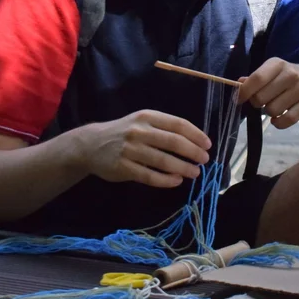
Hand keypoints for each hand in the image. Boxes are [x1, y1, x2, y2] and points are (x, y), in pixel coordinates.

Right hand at [78, 110, 211, 188]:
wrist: (91, 144)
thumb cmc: (124, 132)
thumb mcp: (141, 121)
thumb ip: (163, 128)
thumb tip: (194, 141)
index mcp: (147, 116)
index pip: (178, 124)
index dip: (196, 135)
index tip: (207, 144)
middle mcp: (139, 131)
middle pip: (173, 142)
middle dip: (193, 152)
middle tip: (205, 160)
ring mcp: (131, 150)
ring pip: (163, 161)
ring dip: (183, 167)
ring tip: (195, 172)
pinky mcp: (124, 168)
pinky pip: (150, 176)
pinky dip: (166, 180)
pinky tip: (177, 181)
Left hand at [237, 58, 298, 128]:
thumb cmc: (284, 78)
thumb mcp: (270, 72)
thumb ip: (253, 79)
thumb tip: (237, 84)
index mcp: (277, 64)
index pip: (257, 78)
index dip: (244, 91)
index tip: (238, 99)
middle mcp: (291, 75)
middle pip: (261, 98)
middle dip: (256, 103)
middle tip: (261, 101)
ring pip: (272, 110)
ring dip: (269, 112)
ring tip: (274, 106)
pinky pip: (287, 120)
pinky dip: (278, 123)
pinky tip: (278, 119)